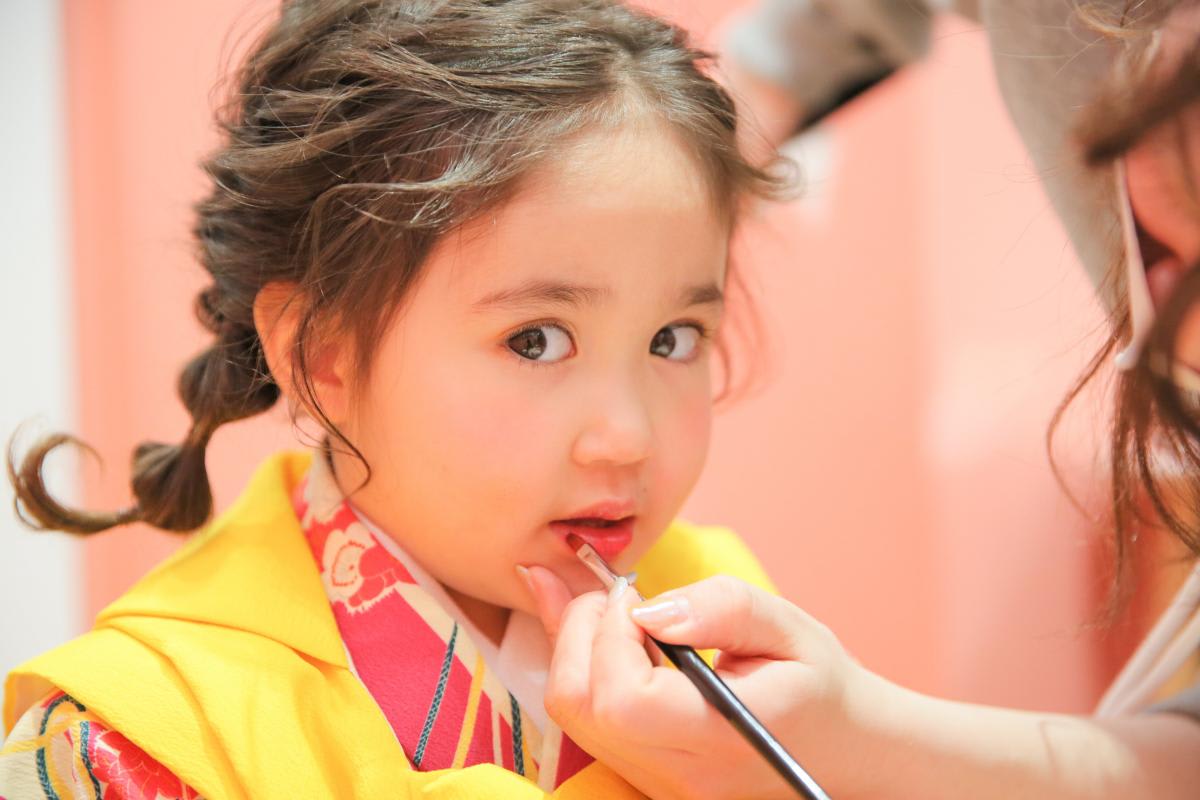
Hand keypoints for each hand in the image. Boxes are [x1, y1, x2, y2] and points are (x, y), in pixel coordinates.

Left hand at [520, 568, 889, 798]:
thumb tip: (648, 609)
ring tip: (621, 618)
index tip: (635, 596)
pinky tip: (614, 644)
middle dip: (578, 635)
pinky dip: (586, 677)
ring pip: (574, 720)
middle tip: (617, 598)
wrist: (846, 748)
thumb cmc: (820, 684)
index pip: (623, 699)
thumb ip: (719, 608)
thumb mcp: (787, 626)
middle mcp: (685, 775)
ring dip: (578, 654)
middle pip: (580, 709)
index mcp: (724, 735)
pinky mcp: (650, 780)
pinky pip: (589, 728)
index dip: (609, 634)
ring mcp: (664, 785)